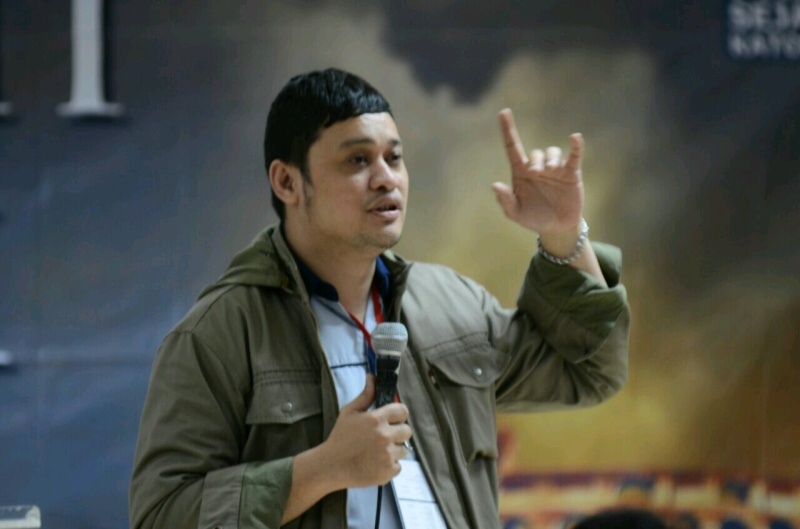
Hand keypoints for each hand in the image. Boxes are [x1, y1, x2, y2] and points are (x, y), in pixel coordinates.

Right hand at [322, 375, 411, 487]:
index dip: (398, 415)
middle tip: (382, 438)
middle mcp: (384, 436)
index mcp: (376, 419)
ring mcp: (387, 455)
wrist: (331, 466)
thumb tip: (372, 377)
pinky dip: (389, 466)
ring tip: (376, 452)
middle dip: (397, 433)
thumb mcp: (349, 412)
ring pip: (403, 449)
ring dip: (393, 450)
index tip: (391, 420)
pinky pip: (398, 466)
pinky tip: (375, 463)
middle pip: (407, 431)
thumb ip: (366, 395)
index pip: (403, 411)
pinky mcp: (388, 471)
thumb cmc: (340, 437)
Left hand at [492, 108, 584, 235]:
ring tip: (551, 171)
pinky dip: (576, 146)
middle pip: (535, 153)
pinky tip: (574, 138)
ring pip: (552, 152)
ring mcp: (555, 169)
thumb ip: (505, 201)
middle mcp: (537, 167)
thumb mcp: (516, 213)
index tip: (503, 112)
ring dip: (550, 159)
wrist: (557, 228)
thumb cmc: (534, 218)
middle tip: (536, 173)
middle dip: (536, 161)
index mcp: (521, 173)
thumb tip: (495, 185)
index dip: (508, 130)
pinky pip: (574, 155)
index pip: (513, 147)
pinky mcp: (571, 173)